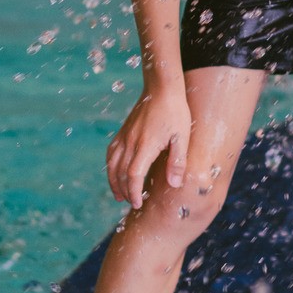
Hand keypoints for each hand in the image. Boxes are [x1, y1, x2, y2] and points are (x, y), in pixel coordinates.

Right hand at [106, 83, 190, 211]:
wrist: (162, 88)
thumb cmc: (175, 112)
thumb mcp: (182, 137)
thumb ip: (178, 161)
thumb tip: (174, 184)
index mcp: (146, 145)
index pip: (133, 175)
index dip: (134, 192)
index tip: (137, 204)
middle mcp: (131, 142)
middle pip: (120, 173)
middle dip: (125, 191)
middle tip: (132, 203)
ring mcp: (125, 136)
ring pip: (112, 164)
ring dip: (114, 182)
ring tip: (119, 195)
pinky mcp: (123, 131)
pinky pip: (111, 152)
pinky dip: (110, 166)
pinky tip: (115, 173)